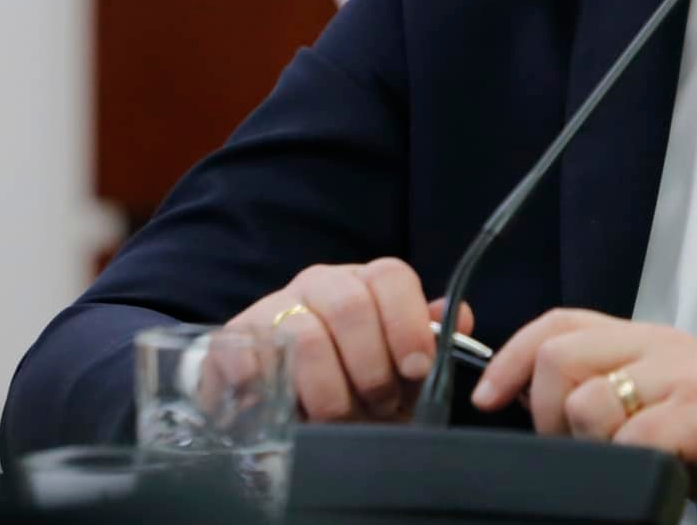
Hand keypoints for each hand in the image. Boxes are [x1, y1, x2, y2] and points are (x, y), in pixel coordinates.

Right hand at [221, 259, 472, 422]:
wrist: (274, 394)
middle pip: (350, 305)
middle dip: (371, 368)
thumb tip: (461, 318)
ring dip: (329, 392)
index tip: (416, 369)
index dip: (408, 323)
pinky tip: (288, 410)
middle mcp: (319, 285)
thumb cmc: (349, 380)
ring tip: (338, 419)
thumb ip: (428, 342)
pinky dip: (273, 389)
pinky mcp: (235, 339)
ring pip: (305, 336)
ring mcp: (274, 308)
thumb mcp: (396, 366)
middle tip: (378, 406)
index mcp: (364, 284)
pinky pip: (252, 357)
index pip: (391, 276)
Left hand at [471, 310, 696, 523]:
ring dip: (588, 445)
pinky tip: (656, 473)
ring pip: (587, 400)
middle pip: (559, 356)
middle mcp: (661, 347)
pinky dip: (630, 463)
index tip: (485, 398)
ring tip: (624, 464)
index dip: (511, 356)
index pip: (559, 323)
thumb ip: (616, 400)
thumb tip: (546, 415)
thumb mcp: (666, 408)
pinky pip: (637, 436)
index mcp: (649, 341)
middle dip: (544, 413)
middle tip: (572, 450)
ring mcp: (685, 376)